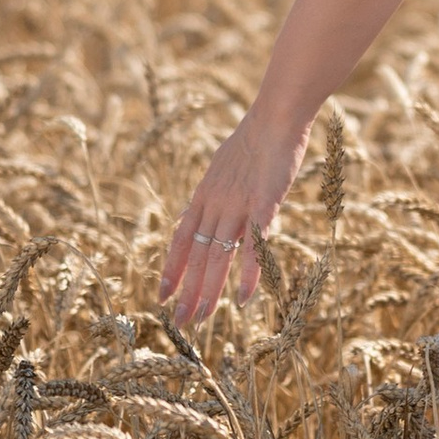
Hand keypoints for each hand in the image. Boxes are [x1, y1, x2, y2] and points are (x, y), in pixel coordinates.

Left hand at [159, 108, 309, 328]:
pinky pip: (253, 247)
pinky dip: (248, 274)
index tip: (162, 295)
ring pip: (218, 256)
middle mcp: (215, 205)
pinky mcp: (263, 206)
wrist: (276, 116)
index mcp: (204, 195)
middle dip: (187, 291)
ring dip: (209, 291)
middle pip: (197, 255)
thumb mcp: (223, 165)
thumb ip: (215, 190)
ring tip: (201, 318)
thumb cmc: (256, 136)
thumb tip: (202, 206)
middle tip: (180, 322)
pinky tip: (244, 299)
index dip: (171, 268)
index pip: (181, 239)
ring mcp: (237, 206)